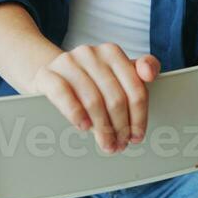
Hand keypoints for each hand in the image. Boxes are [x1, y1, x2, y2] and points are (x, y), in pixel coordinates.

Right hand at [32, 44, 160, 153]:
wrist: (49, 74)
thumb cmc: (88, 80)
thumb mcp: (115, 77)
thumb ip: (138, 76)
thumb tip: (150, 75)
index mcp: (112, 52)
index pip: (135, 87)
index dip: (140, 116)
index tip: (137, 135)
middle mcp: (91, 53)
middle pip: (116, 98)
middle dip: (121, 127)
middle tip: (120, 144)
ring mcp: (68, 62)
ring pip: (93, 100)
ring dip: (102, 128)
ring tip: (106, 143)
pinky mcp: (48, 74)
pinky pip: (64, 95)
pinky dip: (76, 113)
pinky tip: (83, 126)